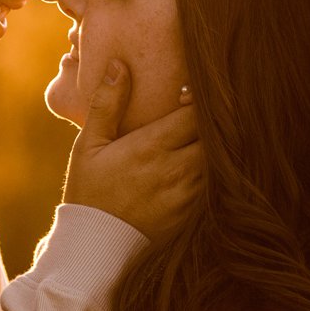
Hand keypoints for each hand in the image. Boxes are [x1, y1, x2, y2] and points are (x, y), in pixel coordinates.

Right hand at [61, 60, 203, 238]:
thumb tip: (119, 64)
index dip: (198, 98)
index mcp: (151, 147)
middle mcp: (176, 169)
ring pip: (221, 157)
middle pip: (215, 134)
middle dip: (213, 120)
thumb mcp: (88, 145)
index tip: (188, 95)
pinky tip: (209, 163)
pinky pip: (218, 183)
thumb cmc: (89, 191)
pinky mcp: (195, 212)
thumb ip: (107, 104)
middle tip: (204, 112)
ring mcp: (189, 193)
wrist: (95, 247)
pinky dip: (217, 169)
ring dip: (216, 144)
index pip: (195, 112)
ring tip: (209, 134)